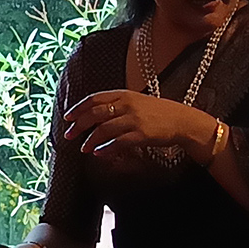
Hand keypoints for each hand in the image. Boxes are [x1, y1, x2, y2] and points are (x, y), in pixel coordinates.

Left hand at [62, 89, 214, 157]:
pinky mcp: (141, 134)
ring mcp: (134, 119)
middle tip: (69, 135)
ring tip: (84, 148)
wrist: (181, 120)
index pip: (95, 98)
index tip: (67, 117)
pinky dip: (106, 148)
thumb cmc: (158, 113)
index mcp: (124, 94)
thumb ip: (117, 104)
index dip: (79, 108)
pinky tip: (99, 153)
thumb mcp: (136, 102)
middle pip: (95, 113)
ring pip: (104, 129)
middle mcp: (127, 104)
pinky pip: (118, 142)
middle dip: (79, 125)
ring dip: (90, 140)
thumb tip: (94, 116)